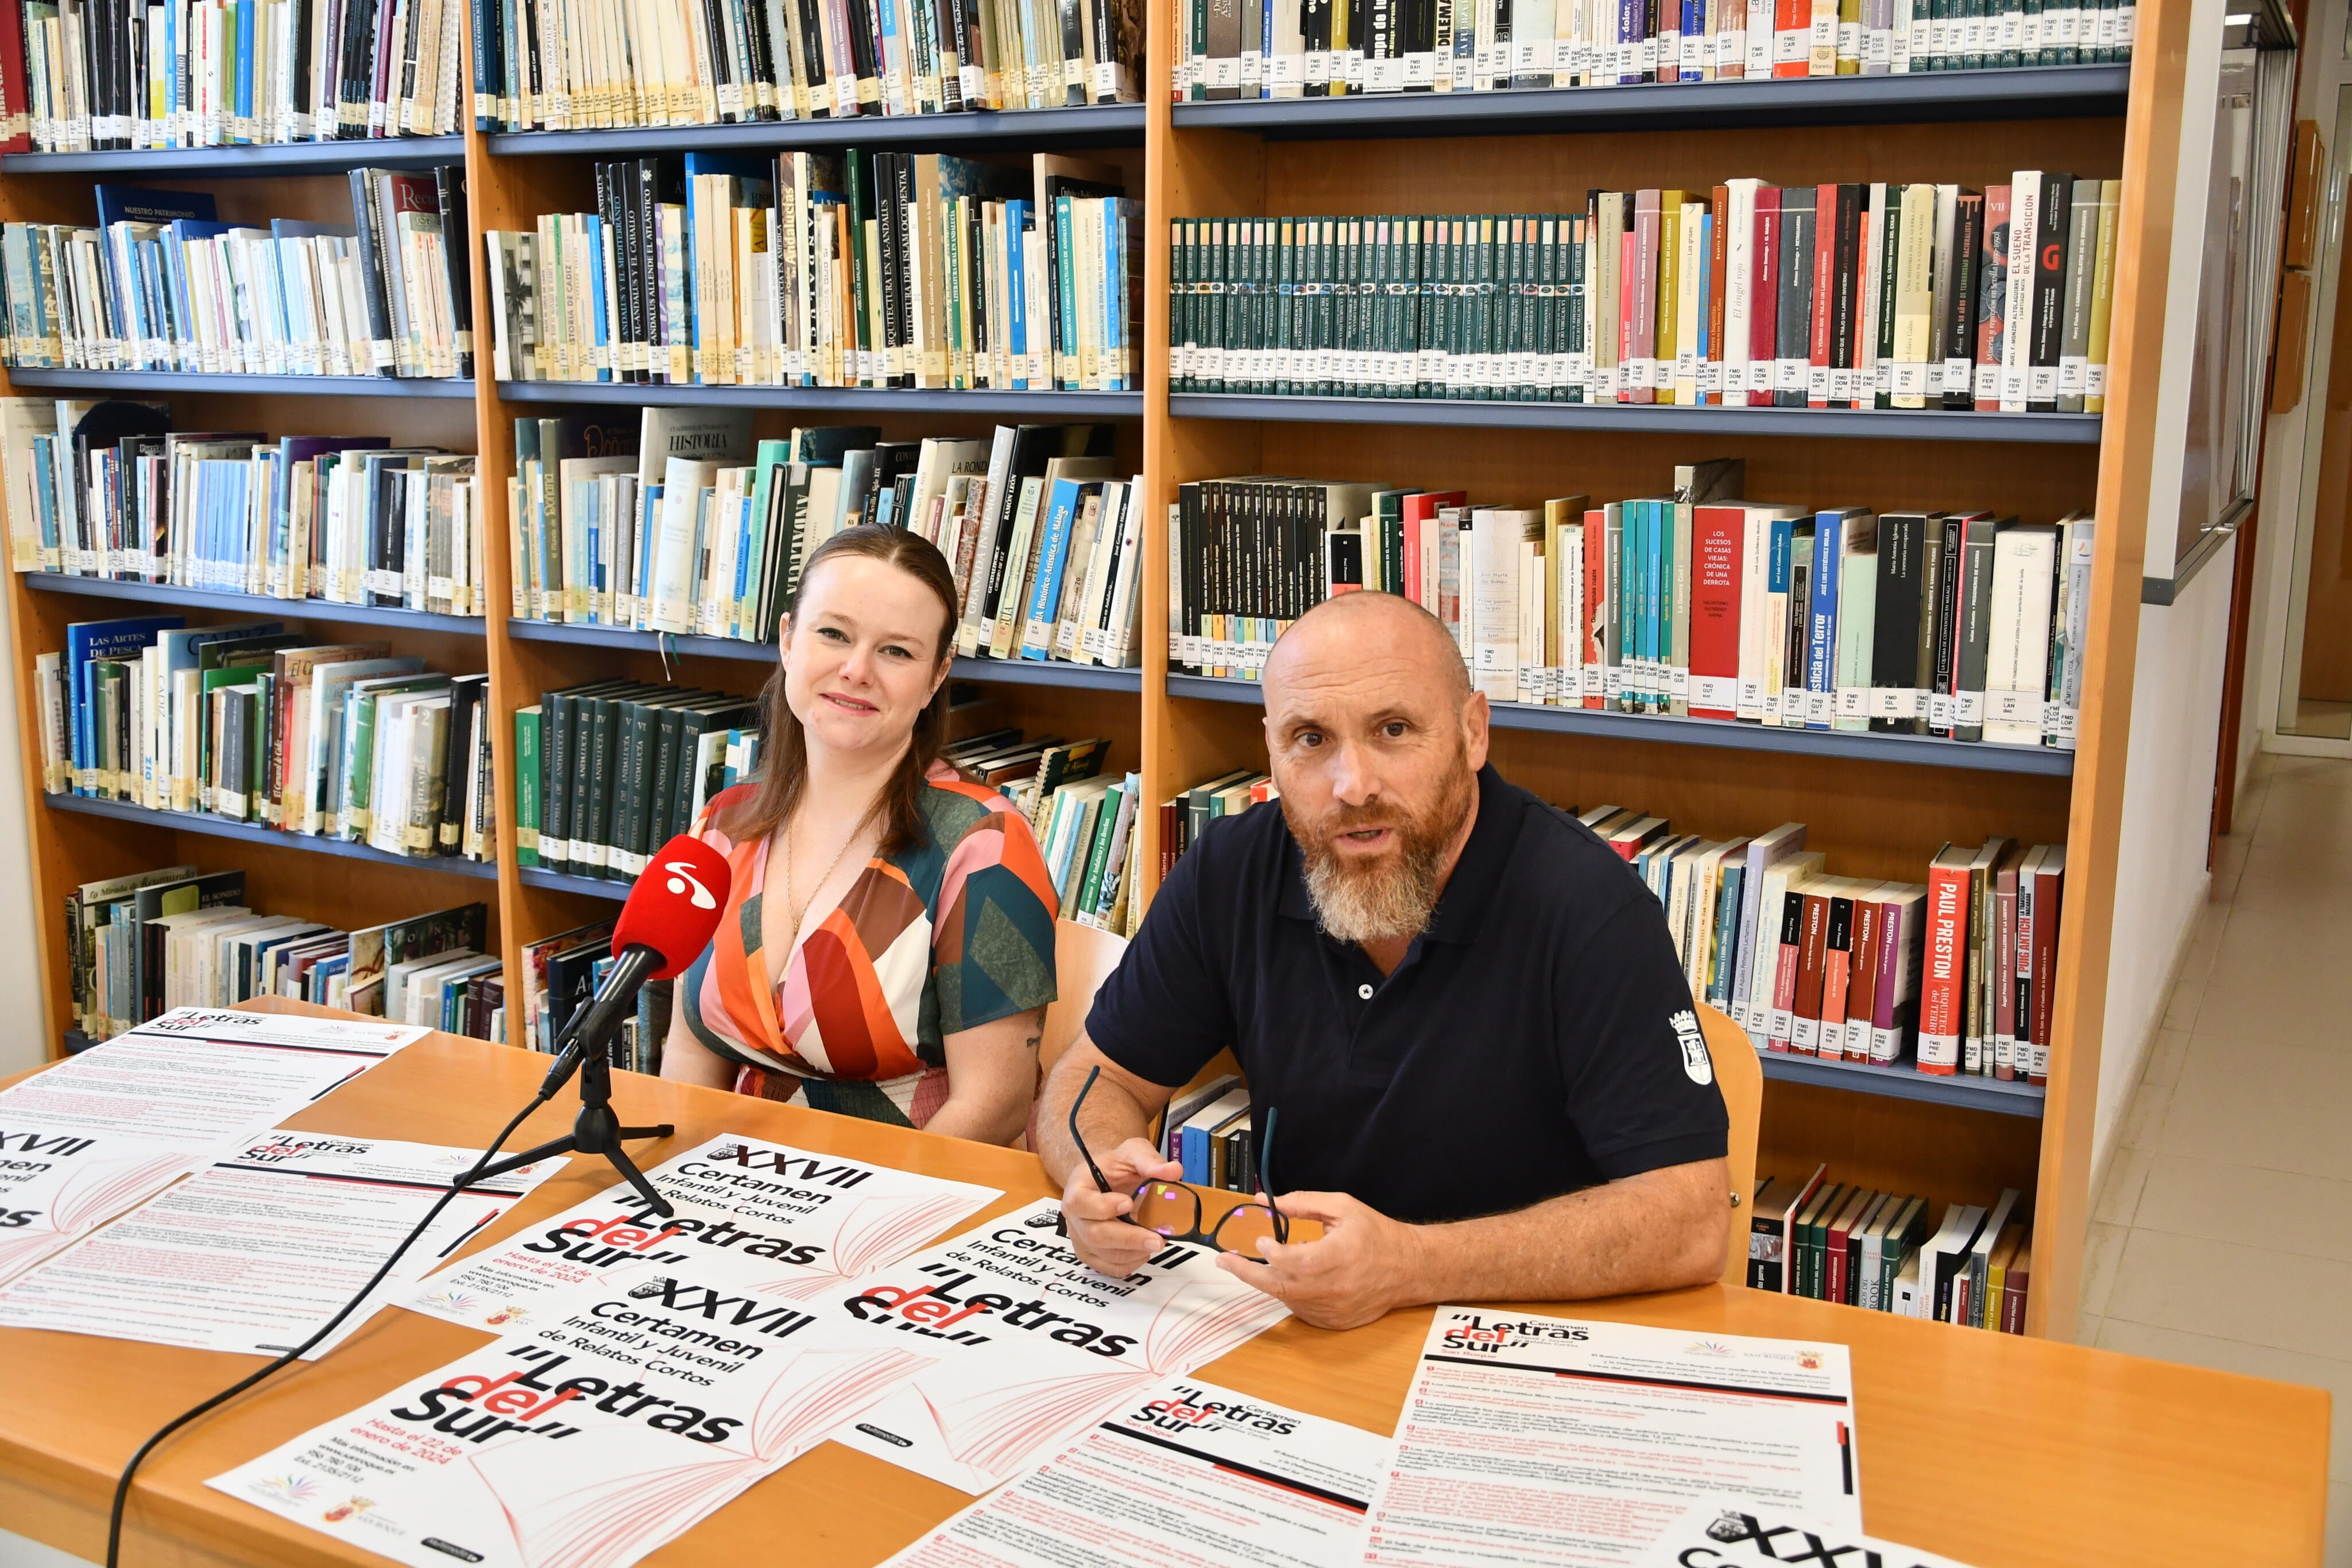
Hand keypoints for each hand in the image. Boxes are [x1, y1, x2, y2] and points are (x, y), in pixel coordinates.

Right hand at [1060, 1136, 1183, 1278]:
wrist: (1108, 1181)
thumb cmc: (1115, 1168)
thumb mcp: (1131, 1153)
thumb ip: (1149, 1160)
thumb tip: (1173, 1171)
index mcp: (1077, 1187)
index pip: (1080, 1202)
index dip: (1102, 1206)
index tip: (1129, 1203)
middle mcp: (1074, 1216)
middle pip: (1094, 1235)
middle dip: (1129, 1238)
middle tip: (1157, 1239)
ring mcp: (1082, 1239)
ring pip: (1105, 1255)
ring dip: (1135, 1252)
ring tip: (1157, 1240)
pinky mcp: (1093, 1255)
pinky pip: (1111, 1268)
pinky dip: (1133, 1262)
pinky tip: (1145, 1249)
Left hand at [1216, 1190, 1420, 1329]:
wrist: (1408, 1268)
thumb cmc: (1376, 1234)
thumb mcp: (1343, 1207)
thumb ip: (1304, 1203)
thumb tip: (1267, 1202)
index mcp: (1337, 1256)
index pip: (1292, 1261)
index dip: (1271, 1253)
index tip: (1261, 1241)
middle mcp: (1333, 1287)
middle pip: (1279, 1286)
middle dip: (1246, 1273)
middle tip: (1224, 1261)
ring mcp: (1333, 1309)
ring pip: (1287, 1299)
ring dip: (1270, 1281)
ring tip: (1263, 1264)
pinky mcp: (1334, 1322)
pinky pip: (1301, 1311)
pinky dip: (1290, 1295)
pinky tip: (1292, 1279)